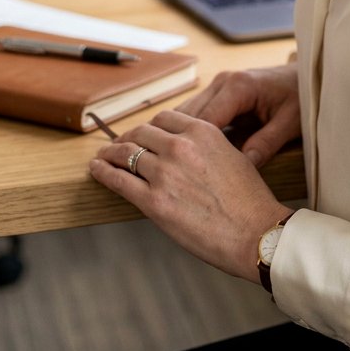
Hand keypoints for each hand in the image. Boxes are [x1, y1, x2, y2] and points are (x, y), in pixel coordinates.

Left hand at [89, 109, 291, 279]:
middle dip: (126, 138)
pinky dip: (104, 172)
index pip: (165, 118)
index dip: (149, 126)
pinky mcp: (153, 201)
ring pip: (126, 153)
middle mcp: (180, 146)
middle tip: (118, 145)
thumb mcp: (232, 157)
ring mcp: (165, 173)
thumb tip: (187, 150)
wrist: (253, 232)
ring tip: (102, 156)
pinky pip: (119, 181)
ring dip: (110, 153)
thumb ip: (206, 147)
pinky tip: (97, 169)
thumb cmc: (248, 200)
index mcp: (203, 132)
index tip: (143, 133)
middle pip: (141, 133)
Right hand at [177, 62, 300, 168]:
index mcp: (239, 86)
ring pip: (185, 114)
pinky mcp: (216, 93)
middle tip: (177, 172)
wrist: (304, 76)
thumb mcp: (289, 122)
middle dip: (181, 143)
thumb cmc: (299, 97)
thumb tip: (242, 167)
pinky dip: (188, 133)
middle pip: (187, 115)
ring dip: (180, 137)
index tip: (189, 172)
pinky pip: (194, 114)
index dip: (194, 147)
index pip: (205, 119)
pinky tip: (188, 155)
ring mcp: (217, 86)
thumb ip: (266, 143)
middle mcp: (222, 82)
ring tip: (177, 166)